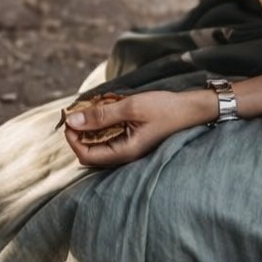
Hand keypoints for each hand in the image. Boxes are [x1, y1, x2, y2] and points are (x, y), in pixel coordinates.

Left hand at [62, 90, 206, 166]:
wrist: (191, 109)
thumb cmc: (165, 109)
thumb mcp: (131, 107)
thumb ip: (101, 115)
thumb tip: (72, 121)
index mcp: (124, 152)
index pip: (85, 155)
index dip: (72, 138)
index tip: (69, 117)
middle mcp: (124, 155)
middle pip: (88, 152)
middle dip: (79, 131)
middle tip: (80, 110)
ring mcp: (128, 149)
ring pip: (97, 143)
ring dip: (91, 126)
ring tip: (95, 106)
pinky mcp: (131, 141)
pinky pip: (109, 137)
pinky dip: (103, 124)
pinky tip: (108, 108)